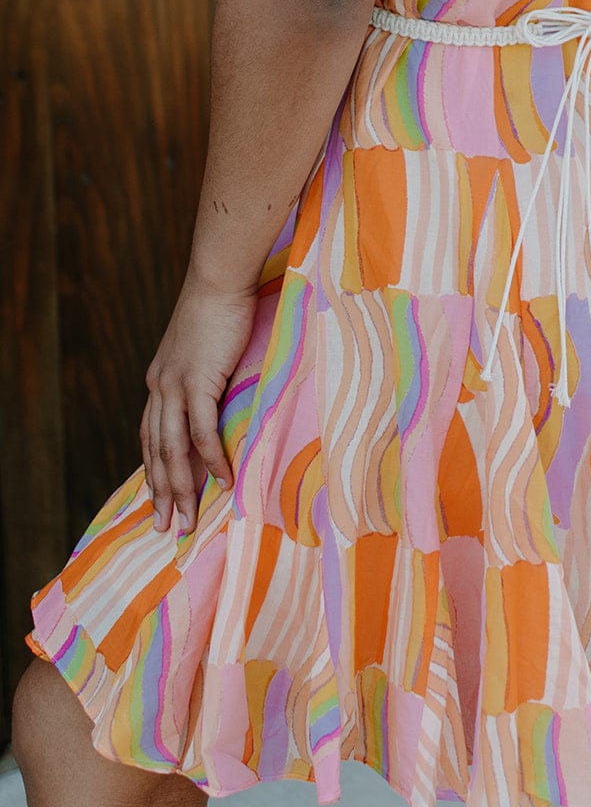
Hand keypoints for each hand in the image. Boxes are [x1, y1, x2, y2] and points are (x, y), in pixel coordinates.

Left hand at [140, 271, 259, 534]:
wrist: (219, 279)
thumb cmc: (220, 307)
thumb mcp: (203, 348)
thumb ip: (205, 374)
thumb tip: (220, 394)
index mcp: (159, 380)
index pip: (151, 436)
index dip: (154, 471)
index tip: (160, 500)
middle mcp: (159, 387)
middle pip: (156, 451)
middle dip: (161, 493)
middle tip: (167, 527)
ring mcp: (175, 386)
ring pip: (173, 449)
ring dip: (181, 488)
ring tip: (189, 520)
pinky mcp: (198, 382)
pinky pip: (202, 431)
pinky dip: (212, 459)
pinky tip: (223, 481)